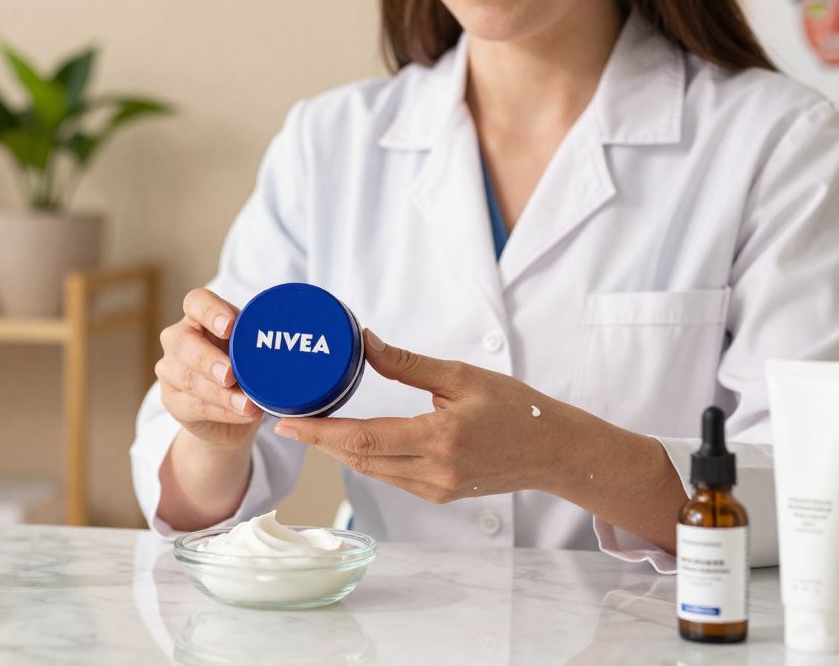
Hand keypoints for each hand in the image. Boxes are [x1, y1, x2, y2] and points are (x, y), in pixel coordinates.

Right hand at [156, 288, 263, 448]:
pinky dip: (222, 411)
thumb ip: (261, 342)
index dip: (210, 311)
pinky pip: (194, 406)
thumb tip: (293, 342)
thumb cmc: (244, 369)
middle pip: (182, 342)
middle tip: (230, 374)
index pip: (196, 302)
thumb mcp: (253, 350)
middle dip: (207, 359)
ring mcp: (170, 371)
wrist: (229, 414)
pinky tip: (242, 413)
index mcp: (199, 318)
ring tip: (246, 403)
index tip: (230, 326)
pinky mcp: (173, 401)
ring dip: (220, 393)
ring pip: (188, 379)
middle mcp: (178, 340)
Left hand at [273, 330, 559, 502]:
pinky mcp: (438, 495)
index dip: (319, 433)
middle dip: (318, 442)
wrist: (551, 451)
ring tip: (309, 429)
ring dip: (337, 451)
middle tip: (286, 421)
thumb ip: (408, 364)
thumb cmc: (514, 408)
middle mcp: (434, 471)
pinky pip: (390, 478)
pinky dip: (364, 459)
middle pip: (359, 459)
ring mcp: (435, 489)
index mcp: (440, 437)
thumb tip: (365, 341)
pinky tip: (348, 442)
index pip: (363, 438)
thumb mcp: (461, 376)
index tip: (288, 421)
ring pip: (371, 472)